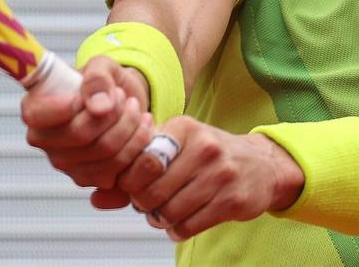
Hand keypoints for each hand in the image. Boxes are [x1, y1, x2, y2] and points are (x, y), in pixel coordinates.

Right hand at [20, 56, 154, 201]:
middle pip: (80, 135)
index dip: (66, 106)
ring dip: (130, 126)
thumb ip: (97, 78)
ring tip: (135, 108)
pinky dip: (138, 145)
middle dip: (112, 112)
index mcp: (36, 111)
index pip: (37, 116)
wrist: (123, 103)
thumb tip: (99, 106)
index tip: (88, 94)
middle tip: (123, 96)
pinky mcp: (90, 179)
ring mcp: (66, 165)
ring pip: (105, 152)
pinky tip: (141, 128)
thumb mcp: (101, 66)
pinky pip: (119, 170)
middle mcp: (45, 142)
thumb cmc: (103, 84)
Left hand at [118, 116, 303, 241]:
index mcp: (184, 128)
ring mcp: (221, 174)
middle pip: (153, 189)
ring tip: (163, 213)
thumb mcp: (176, 148)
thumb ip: (136, 168)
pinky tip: (180, 222)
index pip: (142, 160)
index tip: (132, 186)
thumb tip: (97, 197)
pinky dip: (177, 229)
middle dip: (143, 203)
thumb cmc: (208, 155)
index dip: (129, 181)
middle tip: (146, 204)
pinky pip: (190, 225)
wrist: (261, 165)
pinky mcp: (233, 200)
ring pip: (170, 210)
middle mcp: (204, 147)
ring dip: (159, 219)